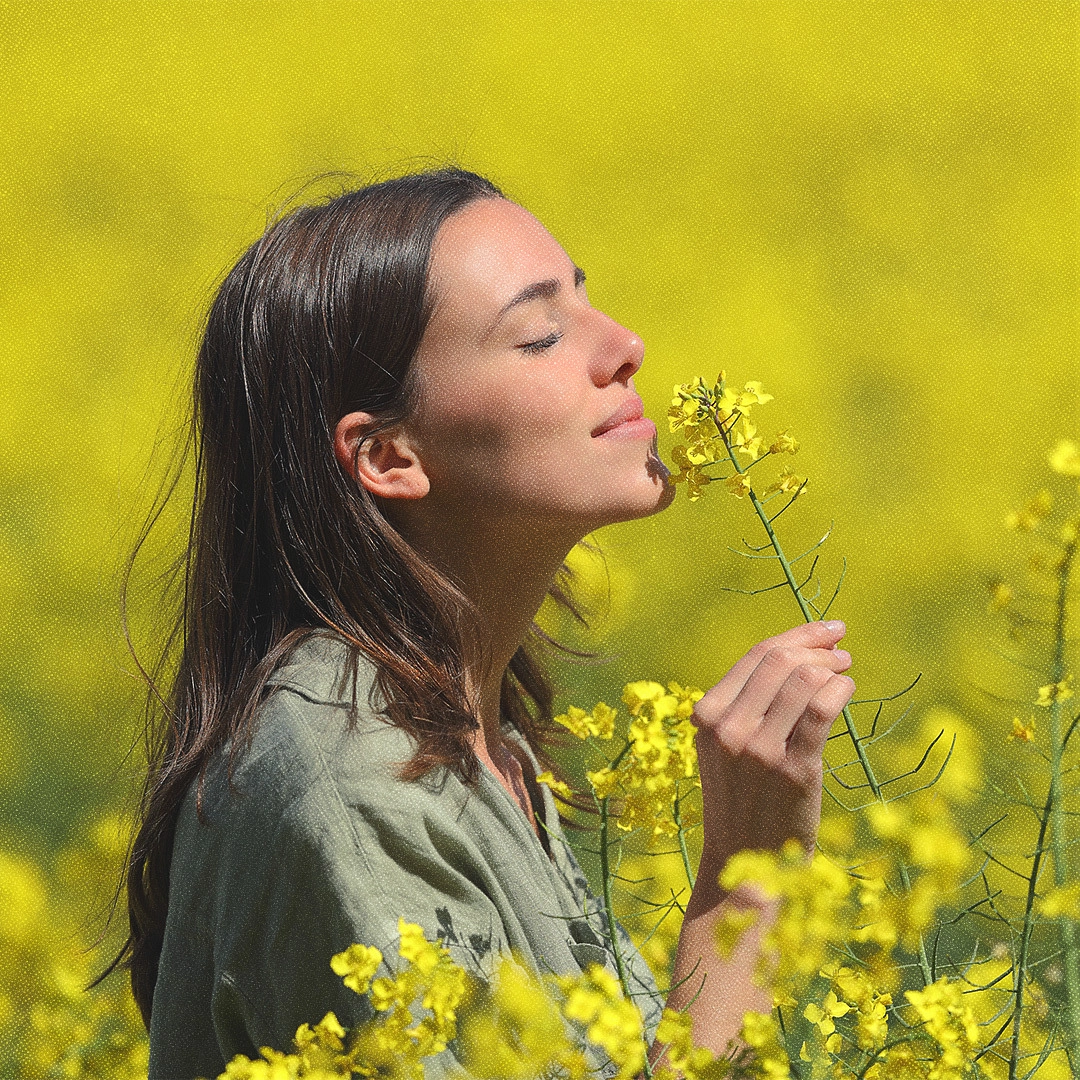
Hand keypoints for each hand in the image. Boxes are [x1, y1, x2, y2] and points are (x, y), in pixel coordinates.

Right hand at [690, 620, 854, 897]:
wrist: (745, 865)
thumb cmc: (742, 802)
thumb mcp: (723, 748)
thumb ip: (743, 705)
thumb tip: (794, 655)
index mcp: (705, 716)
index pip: (755, 656)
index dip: (797, 634)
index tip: (826, 629)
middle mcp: (726, 728)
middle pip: (780, 661)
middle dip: (817, 646)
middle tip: (842, 650)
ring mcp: (758, 749)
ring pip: (803, 680)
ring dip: (832, 668)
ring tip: (845, 671)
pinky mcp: (792, 769)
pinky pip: (821, 708)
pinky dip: (840, 689)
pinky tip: (848, 690)